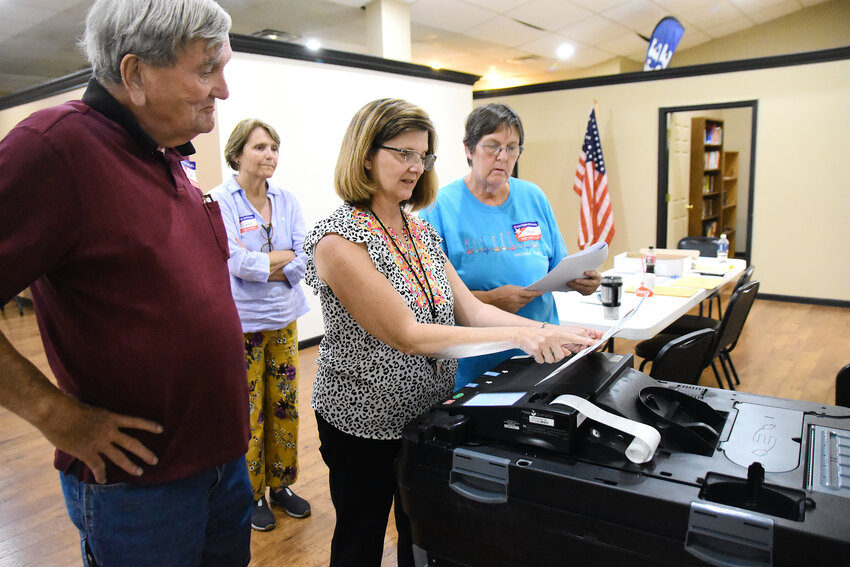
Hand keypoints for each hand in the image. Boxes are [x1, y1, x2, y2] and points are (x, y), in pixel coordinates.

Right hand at [39, 393, 162, 483]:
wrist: (56, 413)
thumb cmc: (69, 406)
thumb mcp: (90, 407)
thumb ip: (97, 416)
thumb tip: (96, 418)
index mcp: (111, 418)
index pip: (135, 422)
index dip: (149, 425)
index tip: (161, 429)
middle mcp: (109, 431)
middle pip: (132, 444)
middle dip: (145, 453)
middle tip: (155, 460)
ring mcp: (99, 443)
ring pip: (120, 457)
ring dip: (130, 466)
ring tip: (140, 471)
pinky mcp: (87, 452)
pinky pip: (98, 466)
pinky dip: (100, 474)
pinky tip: (102, 480)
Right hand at [477, 285, 542, 312]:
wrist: (490, 300)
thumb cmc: (499, 292)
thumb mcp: (509, 287)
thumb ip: (518, 289)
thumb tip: (526, 290)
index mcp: (516, 292)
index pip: (530, 293)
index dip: (536, 293)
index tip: (541, 292)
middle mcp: (517, 300)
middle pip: (529, 299)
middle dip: (532, 296)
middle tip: (534, 294)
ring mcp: (515, 306)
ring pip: (524, 304)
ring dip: (525, 301)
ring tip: (523, 298)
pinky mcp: (513, 311)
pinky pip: (519, 308)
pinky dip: (519, 305)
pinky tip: (516, 302)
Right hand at [516, 325, 602, 363]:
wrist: (520, 334)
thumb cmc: (536, 336)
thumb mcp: (550, 337)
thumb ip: (560, 344)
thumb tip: (567, 352)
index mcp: (557, 333)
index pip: (574, 337)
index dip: (585, 340)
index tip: (595, 342)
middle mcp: (552, 337)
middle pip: (562, 355)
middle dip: (556, 357)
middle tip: (549, 351)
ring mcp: (544, 343)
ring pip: (552, 360)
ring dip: (547, 358)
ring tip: (542, 351)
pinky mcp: (537, 349)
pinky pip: (542, 361)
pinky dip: (539, 359)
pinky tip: (536, 353)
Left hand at [568, 269, 601, 295]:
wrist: (591, 278)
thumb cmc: (588, 271)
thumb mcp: (588, 269)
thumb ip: (584, 268)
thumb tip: (576, 267)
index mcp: (597, 276)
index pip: (595, 274)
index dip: (590, 273)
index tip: (585, 272)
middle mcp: (596, 283)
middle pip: (589, 283)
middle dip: (581, 282)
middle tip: (574, 280)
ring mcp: (593, 289)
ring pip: (584, 289)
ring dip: (576, 286)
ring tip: (569, 283)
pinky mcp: (588, 293)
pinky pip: (581, 291)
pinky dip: (575, 288)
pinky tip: (570, 285)